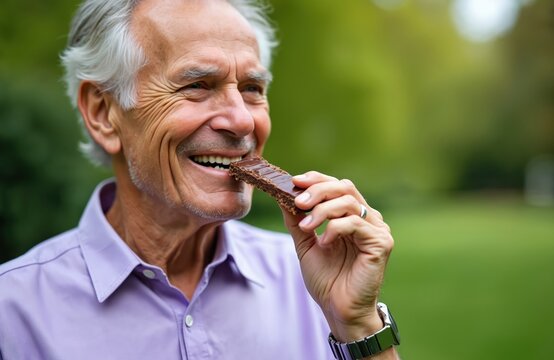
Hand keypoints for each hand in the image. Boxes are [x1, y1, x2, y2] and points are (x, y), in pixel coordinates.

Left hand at [280, 171, 393, 341]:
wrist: (339, 309)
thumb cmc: (327, 279)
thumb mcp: (305, 244)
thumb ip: (297, 221)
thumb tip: (282, 196)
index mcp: (352, 215)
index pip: (337, 185)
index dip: (316, 179)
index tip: (294, 181)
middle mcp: (368, 218)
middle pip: (344, 187)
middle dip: (318, 191)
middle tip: (298, 202)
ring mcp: (377, 228)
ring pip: (348, 202)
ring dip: (322, 210)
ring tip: (306, 226)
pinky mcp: (381, 242)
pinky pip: (355, 223)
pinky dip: (334, 228)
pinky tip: (325, 242)